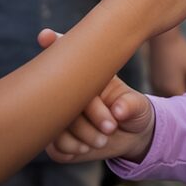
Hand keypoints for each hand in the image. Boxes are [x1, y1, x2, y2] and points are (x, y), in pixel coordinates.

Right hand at [38, 29, 155, 163]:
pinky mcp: (53, 137)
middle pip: (67, 95)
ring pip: (58, 122)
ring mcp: (57, 112)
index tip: (46, 36)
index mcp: (88, 73)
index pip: (69, 55)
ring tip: (104, 138)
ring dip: (83, 134)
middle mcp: (68, 90)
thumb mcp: (139, 106)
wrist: (129, 137)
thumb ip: (132, 104)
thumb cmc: (133, 111)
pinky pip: (54, 144)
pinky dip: (72, 148)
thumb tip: (119, 110)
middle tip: (111, 126)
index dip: (54, 43)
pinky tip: (86, 147)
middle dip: (91, 113)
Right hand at [149, 29, 185, 95]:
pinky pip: (163, 89)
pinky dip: (171, 88)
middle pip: (176, 101)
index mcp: (172, 90)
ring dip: (177, 94)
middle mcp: (161, 90)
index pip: (185, 105)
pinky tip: (178, 80)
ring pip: (168, 96)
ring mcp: (155, 84)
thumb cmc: (181, 52)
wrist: (163, 38)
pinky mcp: (153, 78)